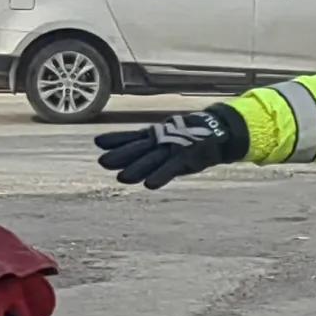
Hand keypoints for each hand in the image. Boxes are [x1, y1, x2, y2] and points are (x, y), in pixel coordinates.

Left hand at [94, 108, 247, 189]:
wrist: (217, 131)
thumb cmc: (187, 136)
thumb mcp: (165, 137)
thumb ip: (146, 146)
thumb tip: (125, 156)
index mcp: (156, 135)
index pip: (132, 137)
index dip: (116, 140)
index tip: (98, 142)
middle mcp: (162, 141)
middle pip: (138, 148)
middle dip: (121, 155)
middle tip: (102, 162)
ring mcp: (173, 148)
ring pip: (152, 159)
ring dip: (137, 168)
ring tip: (122, 178)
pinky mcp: (186, 159)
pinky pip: (171, 169)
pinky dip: (160, 176)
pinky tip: (149, 185)